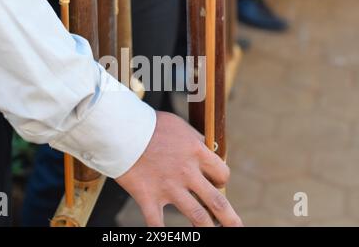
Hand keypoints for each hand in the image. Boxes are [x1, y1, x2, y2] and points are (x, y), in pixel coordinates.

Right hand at [116, 111, 241, 226]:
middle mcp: (187, 172)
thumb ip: (194, 138)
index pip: (222, 173)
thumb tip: (205, 147)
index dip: (222, 181)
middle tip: (237, 227)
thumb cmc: (149, 124)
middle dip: (230, 219)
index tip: (216, 184)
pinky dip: (162, 234)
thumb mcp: (179, 125)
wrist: (121, 129)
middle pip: (216, 201)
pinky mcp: (148, 196)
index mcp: (196, 152)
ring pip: (196, 216)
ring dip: (207, 229)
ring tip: (212, 235)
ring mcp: (168, 187)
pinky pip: (157, 223)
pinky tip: (165, 237)